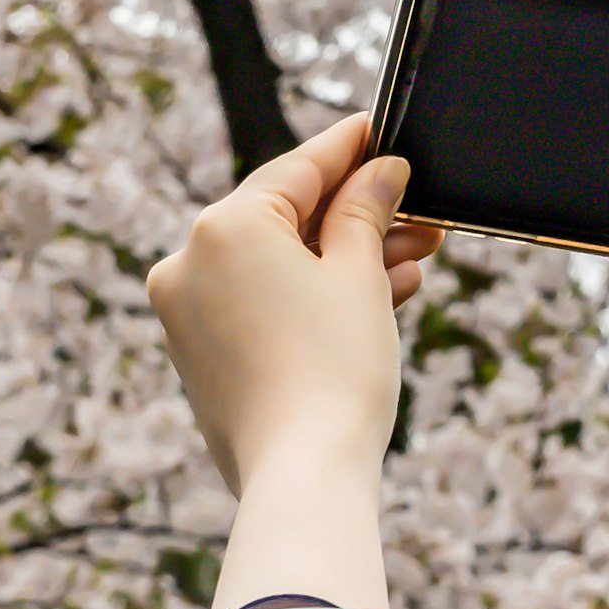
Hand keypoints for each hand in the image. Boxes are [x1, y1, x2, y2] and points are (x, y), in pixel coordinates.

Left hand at [147, 113, 445, 494]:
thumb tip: (380, 173)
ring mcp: (187, 312)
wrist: (304, 476)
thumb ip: (366, 212)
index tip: (381, 132)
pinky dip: (311, 296)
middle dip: (360, 217)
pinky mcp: (199, 354)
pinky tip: (375, 296)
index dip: (349, 148)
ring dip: (345, 260)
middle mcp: (190, 262)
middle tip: (421, 214)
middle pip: (288, 218)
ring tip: (414, 261)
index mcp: (223, 227)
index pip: (297, 167)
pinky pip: (261, 303)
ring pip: (278, 265)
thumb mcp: (359, 276)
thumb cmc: (335, 372)